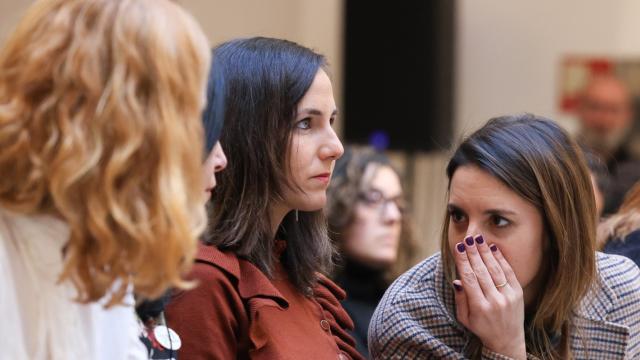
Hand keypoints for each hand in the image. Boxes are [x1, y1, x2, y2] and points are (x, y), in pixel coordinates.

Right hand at [452, 234, 525, 359]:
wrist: (507, 340)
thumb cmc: (482, 328)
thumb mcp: (464, 319)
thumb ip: (460, 300)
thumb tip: (457, 280)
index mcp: (480, 307)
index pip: (469, 279)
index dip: (463, 261)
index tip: (458, 248)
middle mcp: (495, 301)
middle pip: (482, 271)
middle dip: (473, 253)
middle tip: (467, 238)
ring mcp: (508, 296)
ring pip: (495, 269)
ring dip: (486, 252)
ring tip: (478, 239)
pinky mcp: (518, 293)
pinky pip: (508, 272)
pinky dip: (501, 259)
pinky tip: (493, 248)